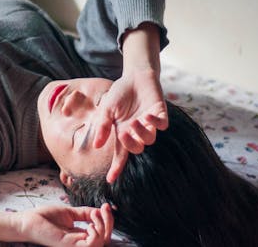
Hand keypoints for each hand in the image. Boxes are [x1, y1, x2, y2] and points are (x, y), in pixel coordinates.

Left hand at [19, 204, 112, 246]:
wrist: (28, 220)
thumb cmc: (45, 217)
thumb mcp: (70, 212)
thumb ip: (85, 213)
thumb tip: (100, 210)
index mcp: (81, 235)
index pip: (102, 232)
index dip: (108, 220)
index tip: (106, 205)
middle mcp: (80, 242)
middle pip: (105, 239)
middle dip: (109, 222)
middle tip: (103, 209)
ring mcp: (75, 246)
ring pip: (101, 243)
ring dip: (103, 227)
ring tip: (93, 216)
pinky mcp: (69, 246)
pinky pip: (91, 246)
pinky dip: (96, 235)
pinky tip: (89, 225)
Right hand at [93, 67, 167, 182]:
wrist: (134, 76)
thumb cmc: (119, 93)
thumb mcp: (106, 110)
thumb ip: (102, 126)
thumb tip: (96, 145)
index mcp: (122, 132)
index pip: (120, 154)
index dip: (116, 167)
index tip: (110, 180)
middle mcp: (137, 131)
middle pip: (137, 148)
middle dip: (131, 144)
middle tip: (123, 133)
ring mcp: (149, 123)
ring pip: (149, 139)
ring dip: (142, 133)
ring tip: (135, 121)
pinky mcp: (160, 114)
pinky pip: (161, 125)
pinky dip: (155, 122)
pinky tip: (148, 115)